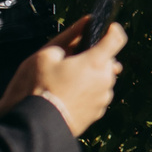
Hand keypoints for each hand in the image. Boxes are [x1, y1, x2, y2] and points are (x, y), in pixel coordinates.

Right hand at [0, 19, 124, 136]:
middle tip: (70, 61)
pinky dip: (86, 93)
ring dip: (90, 77)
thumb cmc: (37, 87)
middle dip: (94, 58)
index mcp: (95, 63)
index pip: (117, 38)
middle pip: (107, 62)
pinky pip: (95, 96)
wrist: (35, 126)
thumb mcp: (45, 55)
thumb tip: (85, 25)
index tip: (107, 27)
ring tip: (64, 82)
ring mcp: (102, 99)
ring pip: (101, 80)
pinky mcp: (96, 114)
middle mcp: (105, 81)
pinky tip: (66, 96)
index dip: (112, 30)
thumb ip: (69, 37)